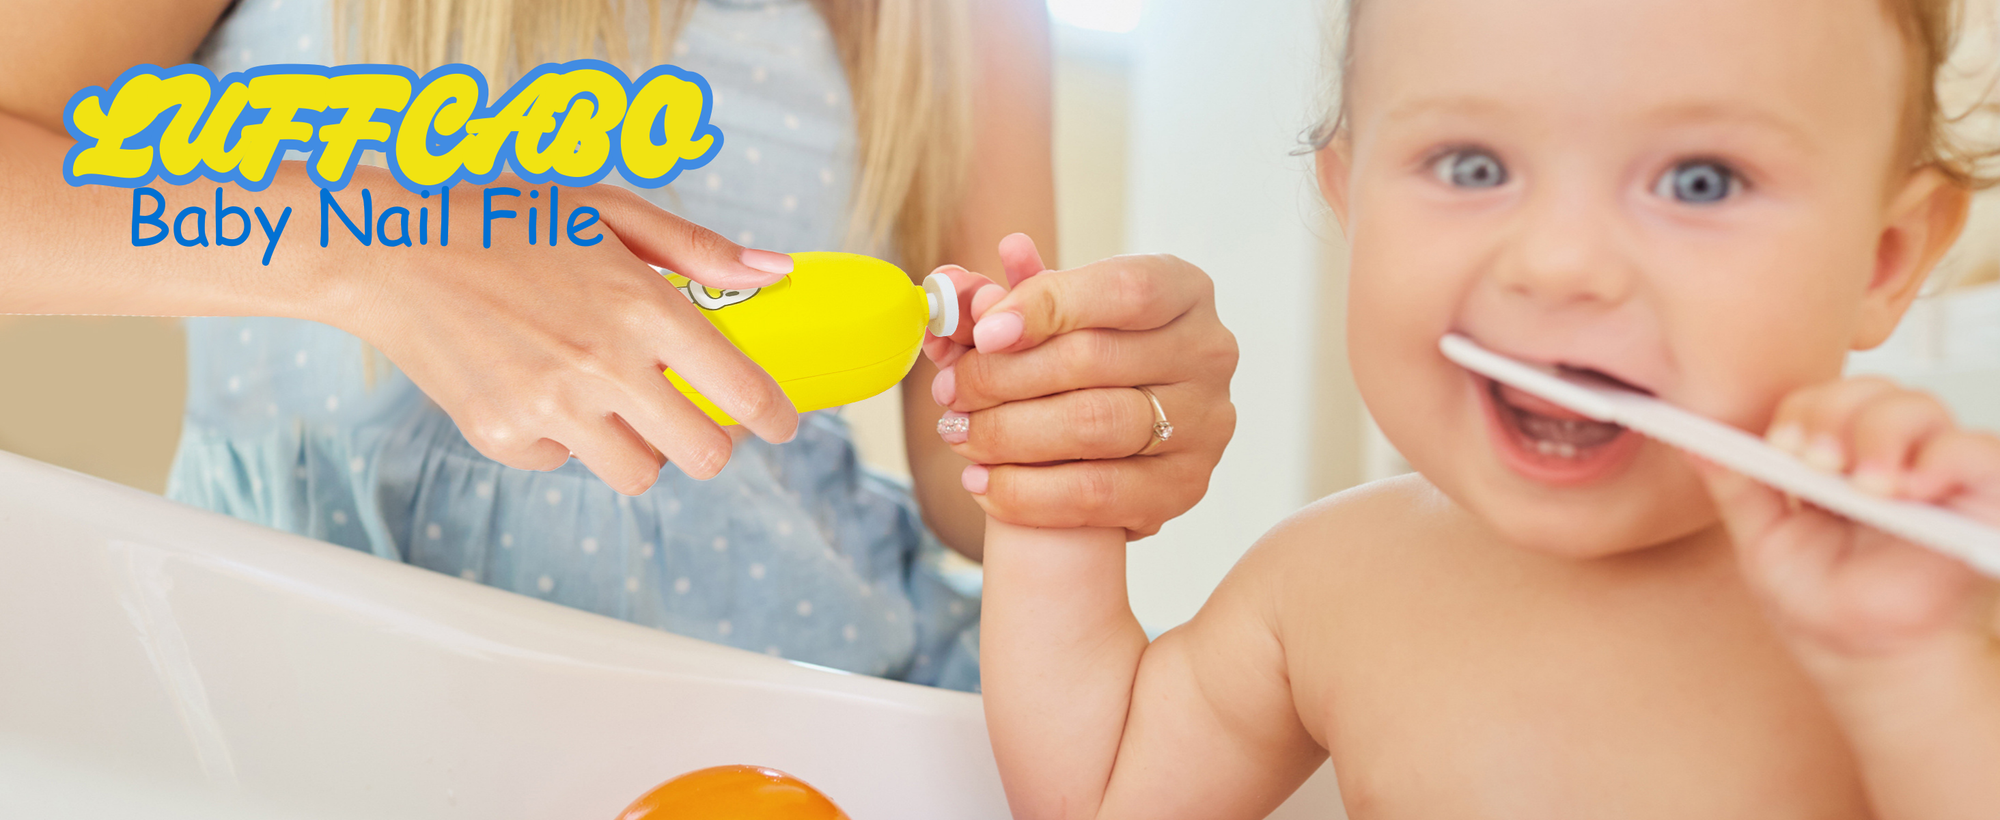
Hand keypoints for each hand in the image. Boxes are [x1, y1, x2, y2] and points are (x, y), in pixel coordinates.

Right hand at [331, 173, 799, 494]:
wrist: (389, 249)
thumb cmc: (505, 220)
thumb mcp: (607, 210)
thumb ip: (696, 249)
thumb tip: (774, 272)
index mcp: (641, 306)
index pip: (742, 389)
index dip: (776, 417)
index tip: (783, 425)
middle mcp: (603, 364)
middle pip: (703, 456)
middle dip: (713, 444)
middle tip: (699, 421)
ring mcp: (550, 407)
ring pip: (639, 474)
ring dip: (641, 448)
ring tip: (613, 403)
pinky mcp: (502, 437)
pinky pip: (564, 464)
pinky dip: (564, 440)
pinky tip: (538, 388)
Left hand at [922, 233, 1237, 538]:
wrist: (1120, 439)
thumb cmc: (1083, 359)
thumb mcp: (1048, 316)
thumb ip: (1001, 301)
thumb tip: (956, 288)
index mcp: (1182, 291)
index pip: (1121, 291)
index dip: (1046, 307)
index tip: (983, 333)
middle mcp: (1208, 352)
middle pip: (1095, 360)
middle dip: (1004, 376)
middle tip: (950, 391)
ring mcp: (1206, 423)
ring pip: (1094, 426)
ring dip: (1008, 433)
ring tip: (958, 433)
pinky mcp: (1185, 487)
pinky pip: (1098, 494)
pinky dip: (1027, 491)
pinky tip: (982, 483)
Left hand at [1697, 376, 1999, 658]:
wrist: (1868, 661)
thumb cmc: (1821, 606)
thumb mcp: (1763, 542)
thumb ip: (1737, 488)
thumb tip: (1693, 442)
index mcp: (1835, 456)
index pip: (1822, 399)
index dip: (1802, 410)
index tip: (1782, 444)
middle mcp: (1887, 454)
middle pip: (1870, 392)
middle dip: (1837, 415)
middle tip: (1820, 460)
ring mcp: (1934, 472)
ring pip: (1920, 408)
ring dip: (1883, 434)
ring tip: (1867, 484)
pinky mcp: (1981, 496)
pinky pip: (1978, 452)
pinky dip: (1945, 457)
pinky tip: (1912, 486)